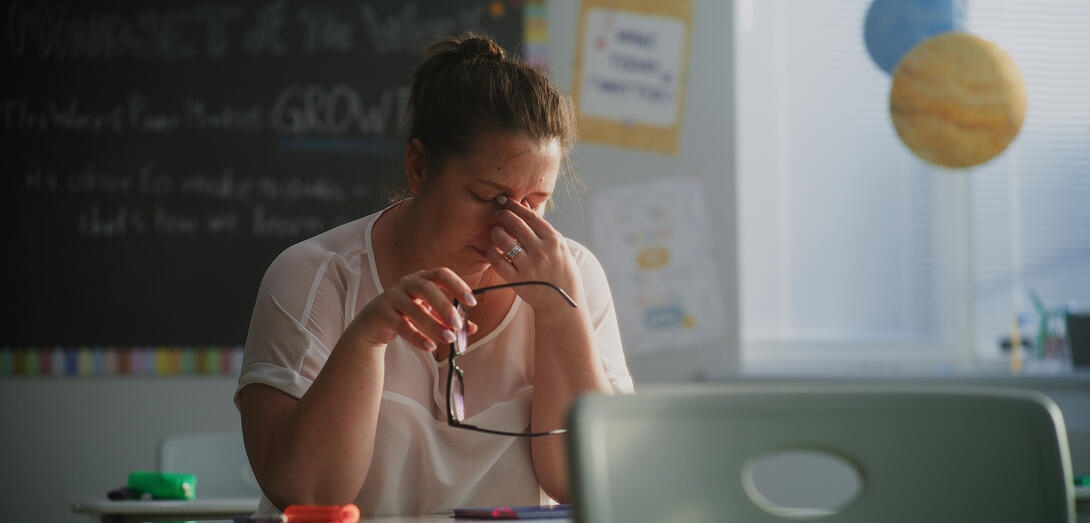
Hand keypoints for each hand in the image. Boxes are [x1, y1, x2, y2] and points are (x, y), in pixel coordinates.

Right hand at [350, 268, 477, 351]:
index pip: (441, 274)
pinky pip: (401, 325)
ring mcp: (392, 297)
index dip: (458, 285)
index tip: (472, 302)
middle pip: (427, 288)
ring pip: (414, 309)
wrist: (372, 325)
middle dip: (444, 306)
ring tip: (448, 339)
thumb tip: (471, 328)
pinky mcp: (382, 313)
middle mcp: (406, 283)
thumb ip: (448, 319)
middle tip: (457, 324)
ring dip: (434, 325)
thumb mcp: (429, 314)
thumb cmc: (405, 314)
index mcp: (421, 279)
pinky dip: (417, 337)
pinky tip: (430, 346)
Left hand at [487, 196, 584, 312]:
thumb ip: (540, 227)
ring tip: (495, 232)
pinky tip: (493, 250)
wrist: (562, 301)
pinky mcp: (517, 280)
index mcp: (553, 241)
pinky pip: (497, 261)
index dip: (515, 206)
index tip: (505, 200)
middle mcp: (541, 251)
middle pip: (516, 225)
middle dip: (503, 215)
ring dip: (496, 233)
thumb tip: (524, 205)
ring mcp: (529, 266)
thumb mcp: (557, 246)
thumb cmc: (560, 269)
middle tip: (497, 213)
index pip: (531, 217)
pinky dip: (492, 253)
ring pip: (504, 241)